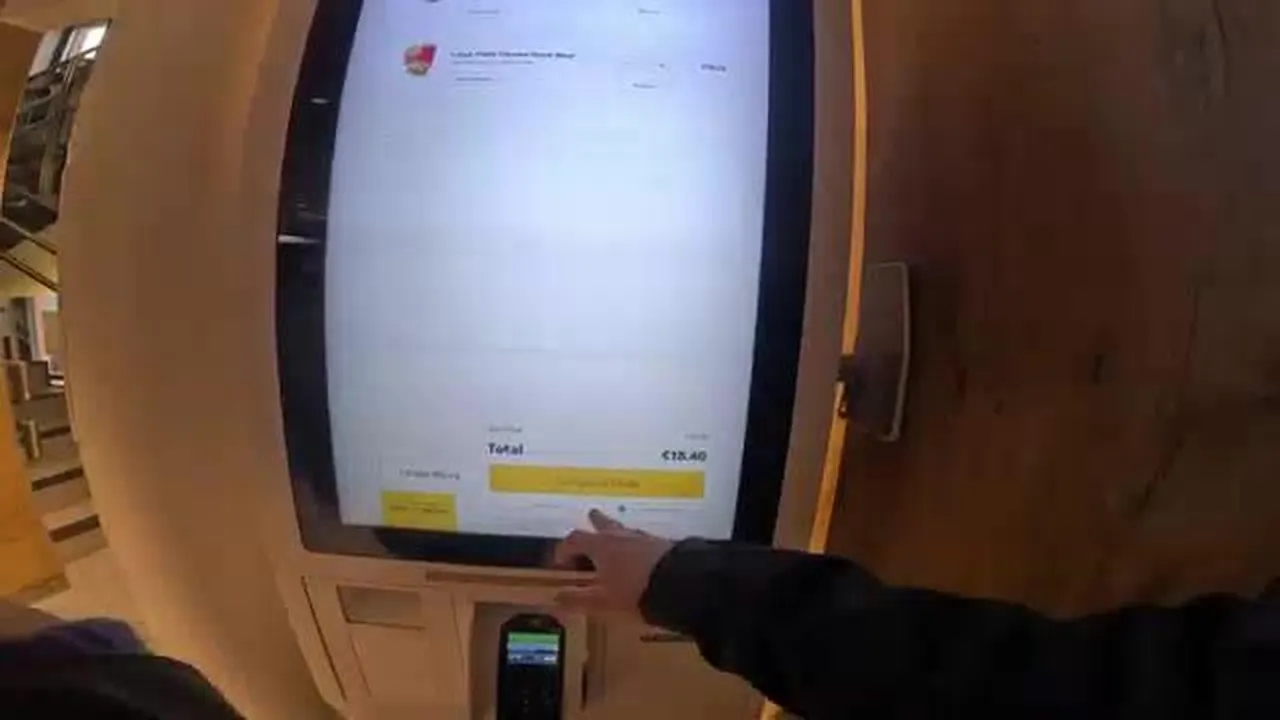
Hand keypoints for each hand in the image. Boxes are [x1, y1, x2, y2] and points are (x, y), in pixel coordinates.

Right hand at [553, 510, 674, 616]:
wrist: (681, 583)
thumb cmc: (635, 592)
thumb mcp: (603, 602)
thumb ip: (579, 599)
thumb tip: (556, 598)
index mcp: (600, 546)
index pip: (575, 539)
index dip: (564, 548)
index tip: (560, 560)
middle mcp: (620, 536)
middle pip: (603, 523)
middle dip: (595, 522)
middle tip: (591, 516)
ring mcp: (643, 537)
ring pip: (624, 530)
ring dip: (616, 532)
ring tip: (615, 539)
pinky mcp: (663, 543)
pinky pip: (642, 539)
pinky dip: (635, 543)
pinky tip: (640, 553)